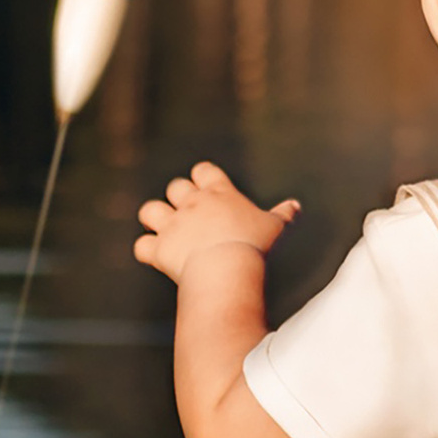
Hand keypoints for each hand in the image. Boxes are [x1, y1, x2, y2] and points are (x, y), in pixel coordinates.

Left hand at [133, 161, 299, 283]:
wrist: (228, 267)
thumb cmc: (255, 246)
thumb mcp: (276, 228)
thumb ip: (284, 215)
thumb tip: (296, 206)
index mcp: (219, 193)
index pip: (204, 170)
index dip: (203, 177)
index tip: (209, 189)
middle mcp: (191, 205)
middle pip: (175, 187)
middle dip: (179, 198)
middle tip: (190, 216)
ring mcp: (173, 226)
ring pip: (148, 210)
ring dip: (154, 219)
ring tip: (164, 231)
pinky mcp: (160, 250)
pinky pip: (142, 246)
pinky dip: (146, 251)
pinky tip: (156, 257)